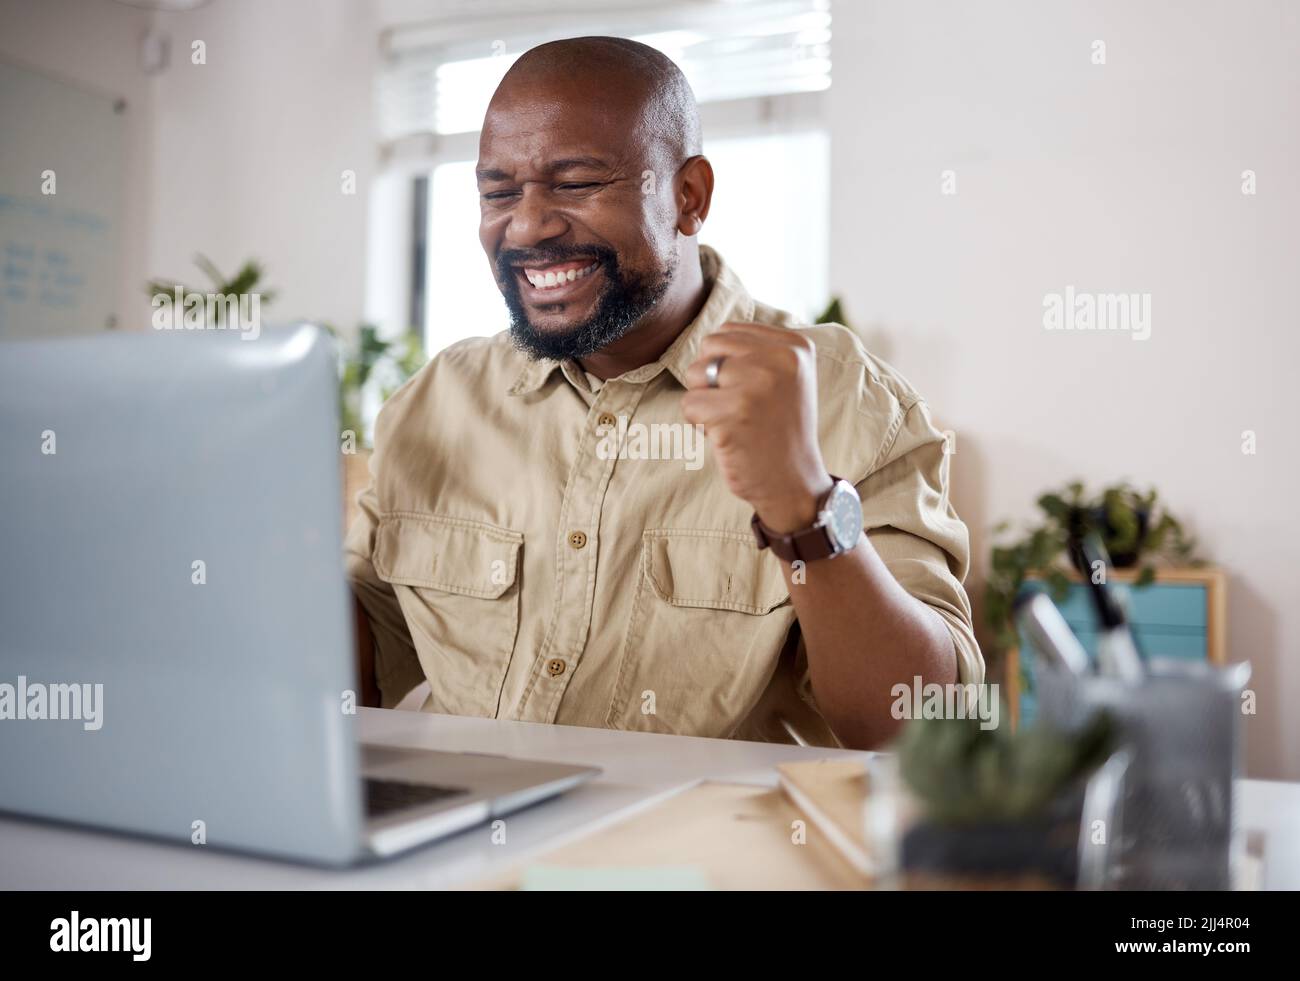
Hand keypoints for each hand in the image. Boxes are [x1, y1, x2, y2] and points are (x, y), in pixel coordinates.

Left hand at [682, 322, 831, 532]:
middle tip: (738, 409)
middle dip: (710, 379)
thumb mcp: (785, 378)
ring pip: (695, 373)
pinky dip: (698, 425)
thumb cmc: (778, 429)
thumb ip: (755, 351)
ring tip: (734, 422)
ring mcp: (758, 383)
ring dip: (704, 402)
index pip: (728, 332)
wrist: (794, 482)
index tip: (751, 393)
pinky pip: (689, 404)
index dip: (724, 364)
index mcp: (794, 346)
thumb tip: (710, 339)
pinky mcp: (736, 411)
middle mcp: (781, 358)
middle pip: (709, 348)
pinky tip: (727, 438)